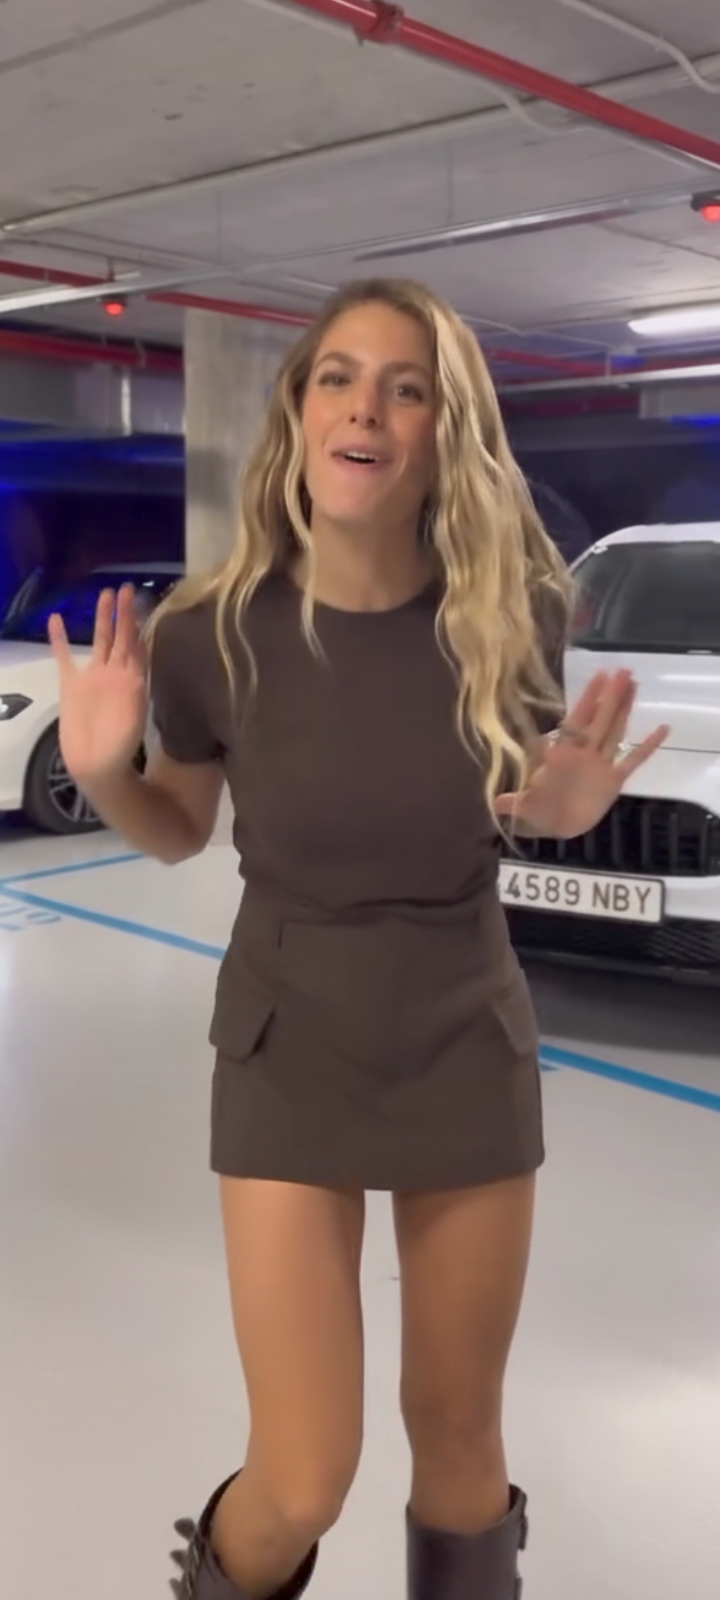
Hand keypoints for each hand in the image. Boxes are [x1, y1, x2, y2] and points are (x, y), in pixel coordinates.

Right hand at [49, 585, 147, 789]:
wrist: (97, 765)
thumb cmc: (120, 746)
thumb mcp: (134, 716)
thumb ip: (135, 692)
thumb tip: (138, 673)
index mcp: (132, 680)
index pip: (138, 645)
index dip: (140, 624)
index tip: (143, 600)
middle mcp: (114, 674)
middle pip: (121, 637)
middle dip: (124, 613)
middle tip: (126, 588)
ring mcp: (92, 678)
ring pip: (99, 641)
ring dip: (101, 619)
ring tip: (103, 594)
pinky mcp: (72, 686)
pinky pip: (64, 658)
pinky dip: (59, 640)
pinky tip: (55, 619)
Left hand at [495, 670, 669, 838]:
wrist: (557, 825)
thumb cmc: (539, 809)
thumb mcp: (525, 805)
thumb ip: (515, 802)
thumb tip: (497, 802)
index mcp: (563, 754)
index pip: (577, 721)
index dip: (588, 699)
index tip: (598, 676)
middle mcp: (584, 753)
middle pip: (600, 720)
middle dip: (611, 696)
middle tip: (623, 670)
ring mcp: (601, 765)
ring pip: (616, 732)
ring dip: (625, 710)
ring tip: (635, 686)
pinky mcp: (614, 780)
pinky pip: (634, 760)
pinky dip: (648, 746)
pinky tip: (663, 729)